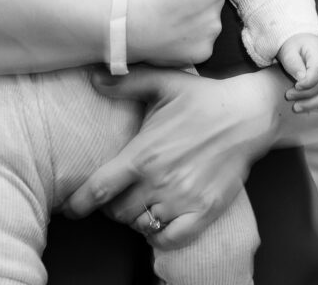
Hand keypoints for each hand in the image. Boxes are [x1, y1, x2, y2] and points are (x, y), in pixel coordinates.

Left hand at [63, 64, 275, 247]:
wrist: (247, 116)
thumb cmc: (202, 98)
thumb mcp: (162, 83)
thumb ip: (126, 83)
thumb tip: (93, 78)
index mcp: (144, 153)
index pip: (100, 189)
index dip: (79, 203)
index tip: (70, 208)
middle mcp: (160, 181)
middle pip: (118, 212)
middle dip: (110, 207)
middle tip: (117, 194)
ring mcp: (182, 200)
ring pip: (141, 226)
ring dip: (134, 219)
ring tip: (138, 203)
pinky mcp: (204, 212)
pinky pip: (171, 239)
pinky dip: (158, 236)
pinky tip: (158, 221)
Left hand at [279, 33, 317, 111]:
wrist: (306, 43)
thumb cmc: (295, 47)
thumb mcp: (289, 50)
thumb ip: (293, 62)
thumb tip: (301, 78)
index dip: (308, 82)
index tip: (295, 86)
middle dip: (305, 94)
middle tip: (288, 96)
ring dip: (313, 103)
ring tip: (296, 107)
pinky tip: (309, 108)